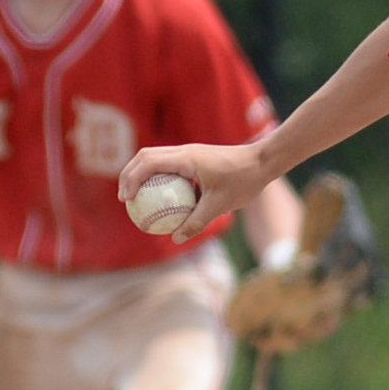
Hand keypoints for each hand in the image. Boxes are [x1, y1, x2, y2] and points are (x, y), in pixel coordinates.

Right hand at [118, 140, 266, 242]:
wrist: (263, 162)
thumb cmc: (243, 181)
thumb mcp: (220, 205)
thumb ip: (197, 221)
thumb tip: (176, 238)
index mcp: (186, 158)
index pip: (148, 163)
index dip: (132, 179)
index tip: (127, 199)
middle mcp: (184, 151)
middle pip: (145, 157)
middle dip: (129, 175)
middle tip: (125, 200)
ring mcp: (189, 153)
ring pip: (155, 159)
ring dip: (141, 175)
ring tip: (135, 199)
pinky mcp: (195, 159)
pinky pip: (169, 167)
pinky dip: (158, 179)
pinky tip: (161, 201)